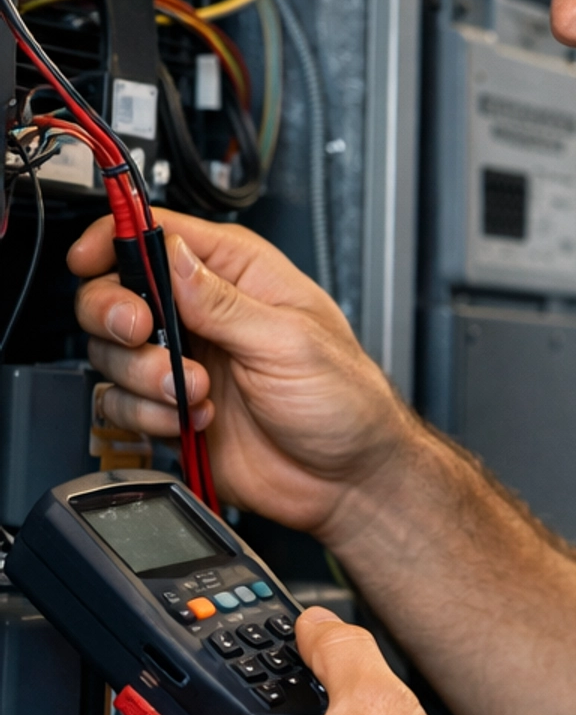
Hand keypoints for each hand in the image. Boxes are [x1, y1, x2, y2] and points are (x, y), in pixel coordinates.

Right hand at [70, 211, 411, 540]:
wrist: (346, 479)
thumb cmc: (344, 401)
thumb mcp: (290, 341)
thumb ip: (223, 301)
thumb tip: (173, 255)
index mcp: (239, 275)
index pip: (160, 235)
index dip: (115, 240)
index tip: (89, 259)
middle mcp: (205, 312)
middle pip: (117, 291)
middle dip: (116, 314)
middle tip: (141, 334)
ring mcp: (184, 361)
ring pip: (112, 351)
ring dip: (142, 375)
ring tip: (194, 392)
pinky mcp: (171, 408)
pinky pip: (121, 403)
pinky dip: (144, 414)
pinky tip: (189, 419)